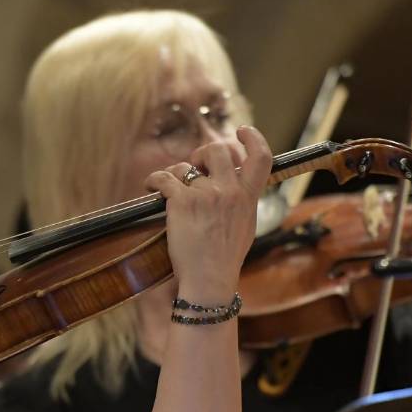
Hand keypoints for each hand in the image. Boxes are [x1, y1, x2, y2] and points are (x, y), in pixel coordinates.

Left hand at [144, 126, 272, 303]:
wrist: (209, 280)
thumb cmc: (225, 259)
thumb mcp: (246, 227)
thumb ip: (243, 202)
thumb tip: (237, 186)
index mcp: (248, 197)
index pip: (262, 156)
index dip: (253, 137)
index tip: (242, 131)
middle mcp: (229, 191)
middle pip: (218, 150)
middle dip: (203, 153)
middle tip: (195, 167)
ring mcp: (205, 195)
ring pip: (185, 167)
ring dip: (175, 173)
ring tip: (169, 185)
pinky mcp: (181, 202)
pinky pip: (164, 178)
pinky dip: (154, 180)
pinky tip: (150, 186)